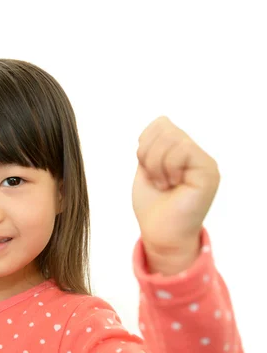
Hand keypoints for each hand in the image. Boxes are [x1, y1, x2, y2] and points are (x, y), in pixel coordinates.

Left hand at [132, 116, 219, 274]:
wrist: (160, 233)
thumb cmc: (152, 205)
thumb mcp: (146, 167)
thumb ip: (153, 143)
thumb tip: (161, 119)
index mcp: (180, 150)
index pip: (160, 123)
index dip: (144, 144)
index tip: (146, 169)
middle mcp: (195, 152)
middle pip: (164, 127)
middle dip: (147, 155)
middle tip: (155, 179)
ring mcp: (204, 161)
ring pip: (171, 137)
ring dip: (155, 165)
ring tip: (163, 184)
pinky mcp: (209, 170)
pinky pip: (182, 150)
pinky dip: (167, 168)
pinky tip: (172, 186)